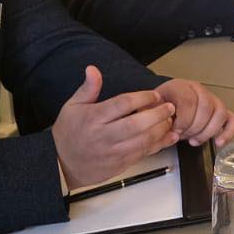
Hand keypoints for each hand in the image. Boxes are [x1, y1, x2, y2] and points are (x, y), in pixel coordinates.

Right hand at [52, 66, 176, 188]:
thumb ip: (88, 88)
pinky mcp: (119, 164)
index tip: (154, 95)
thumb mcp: (72, 106)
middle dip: (156, 115)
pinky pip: (143, 154)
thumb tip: (92, 68)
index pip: (122, 105)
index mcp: (93, 118)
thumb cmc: (69, 132)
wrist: (62, 165)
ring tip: (171, 119)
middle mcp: (103, 136)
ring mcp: (112, 152)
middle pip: (135, 124)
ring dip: (161, 130)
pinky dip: (159, 145)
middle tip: (169, 106)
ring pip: (142, 141)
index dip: (142, 98)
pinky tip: (170, 137)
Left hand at [155, 78, 233, 146]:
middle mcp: (198, 90)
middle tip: (183, 136)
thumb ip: (156, 116)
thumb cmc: (158, 109)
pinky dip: (228, 132)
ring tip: (195, 140)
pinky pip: (232, 119)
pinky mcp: (219, 112)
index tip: (175, 130)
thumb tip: (167, 126)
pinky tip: (219, 142)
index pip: (189, 100)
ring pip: (220, 112)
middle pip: (205, 107)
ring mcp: (211, 99)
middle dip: (194, 127)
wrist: (162, 106)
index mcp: (180, 87)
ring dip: (208, 131)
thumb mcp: (149, 110)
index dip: (183, 119)